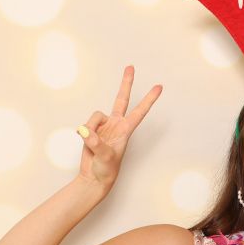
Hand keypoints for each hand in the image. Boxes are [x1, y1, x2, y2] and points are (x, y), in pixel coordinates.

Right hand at [77, 66, 161, 189]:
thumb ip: (96, 142)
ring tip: (92, 143)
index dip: (149, 99)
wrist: (94, 177)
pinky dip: (83, 132)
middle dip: (126, 83)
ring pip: (95, 116)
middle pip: (121, 99)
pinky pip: (85, 124)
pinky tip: (85, 141)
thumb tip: (86, 130)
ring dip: (91, 128)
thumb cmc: (106, 170)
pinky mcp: (92, 129)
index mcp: (126, 130)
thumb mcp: (105, 156)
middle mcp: (116, 125)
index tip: (159, 87)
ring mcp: (104, 126)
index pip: (140, 111)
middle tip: (131, 67)